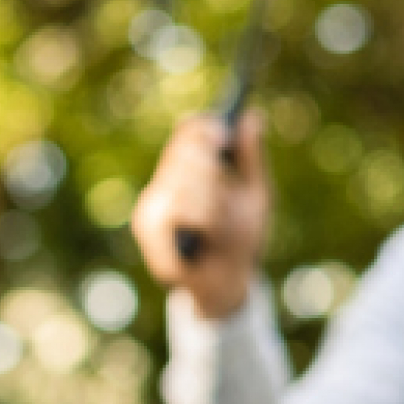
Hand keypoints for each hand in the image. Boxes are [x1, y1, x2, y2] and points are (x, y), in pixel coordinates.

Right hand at [132, 112, 269, 318]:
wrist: (226, 286)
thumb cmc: (239, 239)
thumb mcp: (254, 196)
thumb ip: (251, 159)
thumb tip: (251, 117)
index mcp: (186, 171)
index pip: (186, 134)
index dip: (201, 129)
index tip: (222, 130)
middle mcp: (164, 185)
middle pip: (182, 155)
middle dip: (206, 161)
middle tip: (224, 166)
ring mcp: (153, 208)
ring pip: (181, 184)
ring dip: (207, 196)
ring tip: (221, 215)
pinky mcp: (149, 233)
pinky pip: (176, 214)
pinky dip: (198, 220)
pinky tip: (209, 230)